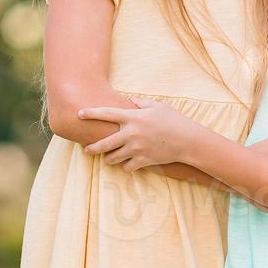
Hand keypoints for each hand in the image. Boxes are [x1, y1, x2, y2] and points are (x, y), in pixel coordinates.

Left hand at [79, 98, 200, 170]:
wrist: (188, 140)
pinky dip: (126, 166)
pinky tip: (126, 163)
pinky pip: (127, 167)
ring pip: (113, 158)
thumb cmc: (174, 120)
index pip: (106, 113)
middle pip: (103, 143)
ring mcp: (136, 149)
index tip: (79, 113)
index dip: (91, 113)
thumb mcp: (158, 106)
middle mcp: (131, 134)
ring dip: (108, 158)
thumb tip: (130, 100)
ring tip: (107, 158)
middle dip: (92, 148)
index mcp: (133, 117)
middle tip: (86, 149)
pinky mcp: (143, 161)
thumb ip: (141, 102)